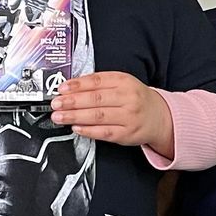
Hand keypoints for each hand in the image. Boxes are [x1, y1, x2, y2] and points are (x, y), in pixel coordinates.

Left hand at [51, 72, 170, 149]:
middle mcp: (128, 98)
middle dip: (72, 102)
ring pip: (98, 116)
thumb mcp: (122, 83)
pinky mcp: (127, 134)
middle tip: (56, 104)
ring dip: (75, 116)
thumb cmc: (135, 99)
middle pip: (96, 99)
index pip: (97, 81)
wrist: (159, 116)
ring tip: (60, 117)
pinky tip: (76, 127)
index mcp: (124, 81)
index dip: (77, 85)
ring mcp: (129, 117)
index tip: (61, 89)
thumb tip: (71, 87)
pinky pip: (104, 132)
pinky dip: (88, 130)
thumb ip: (99, 83)